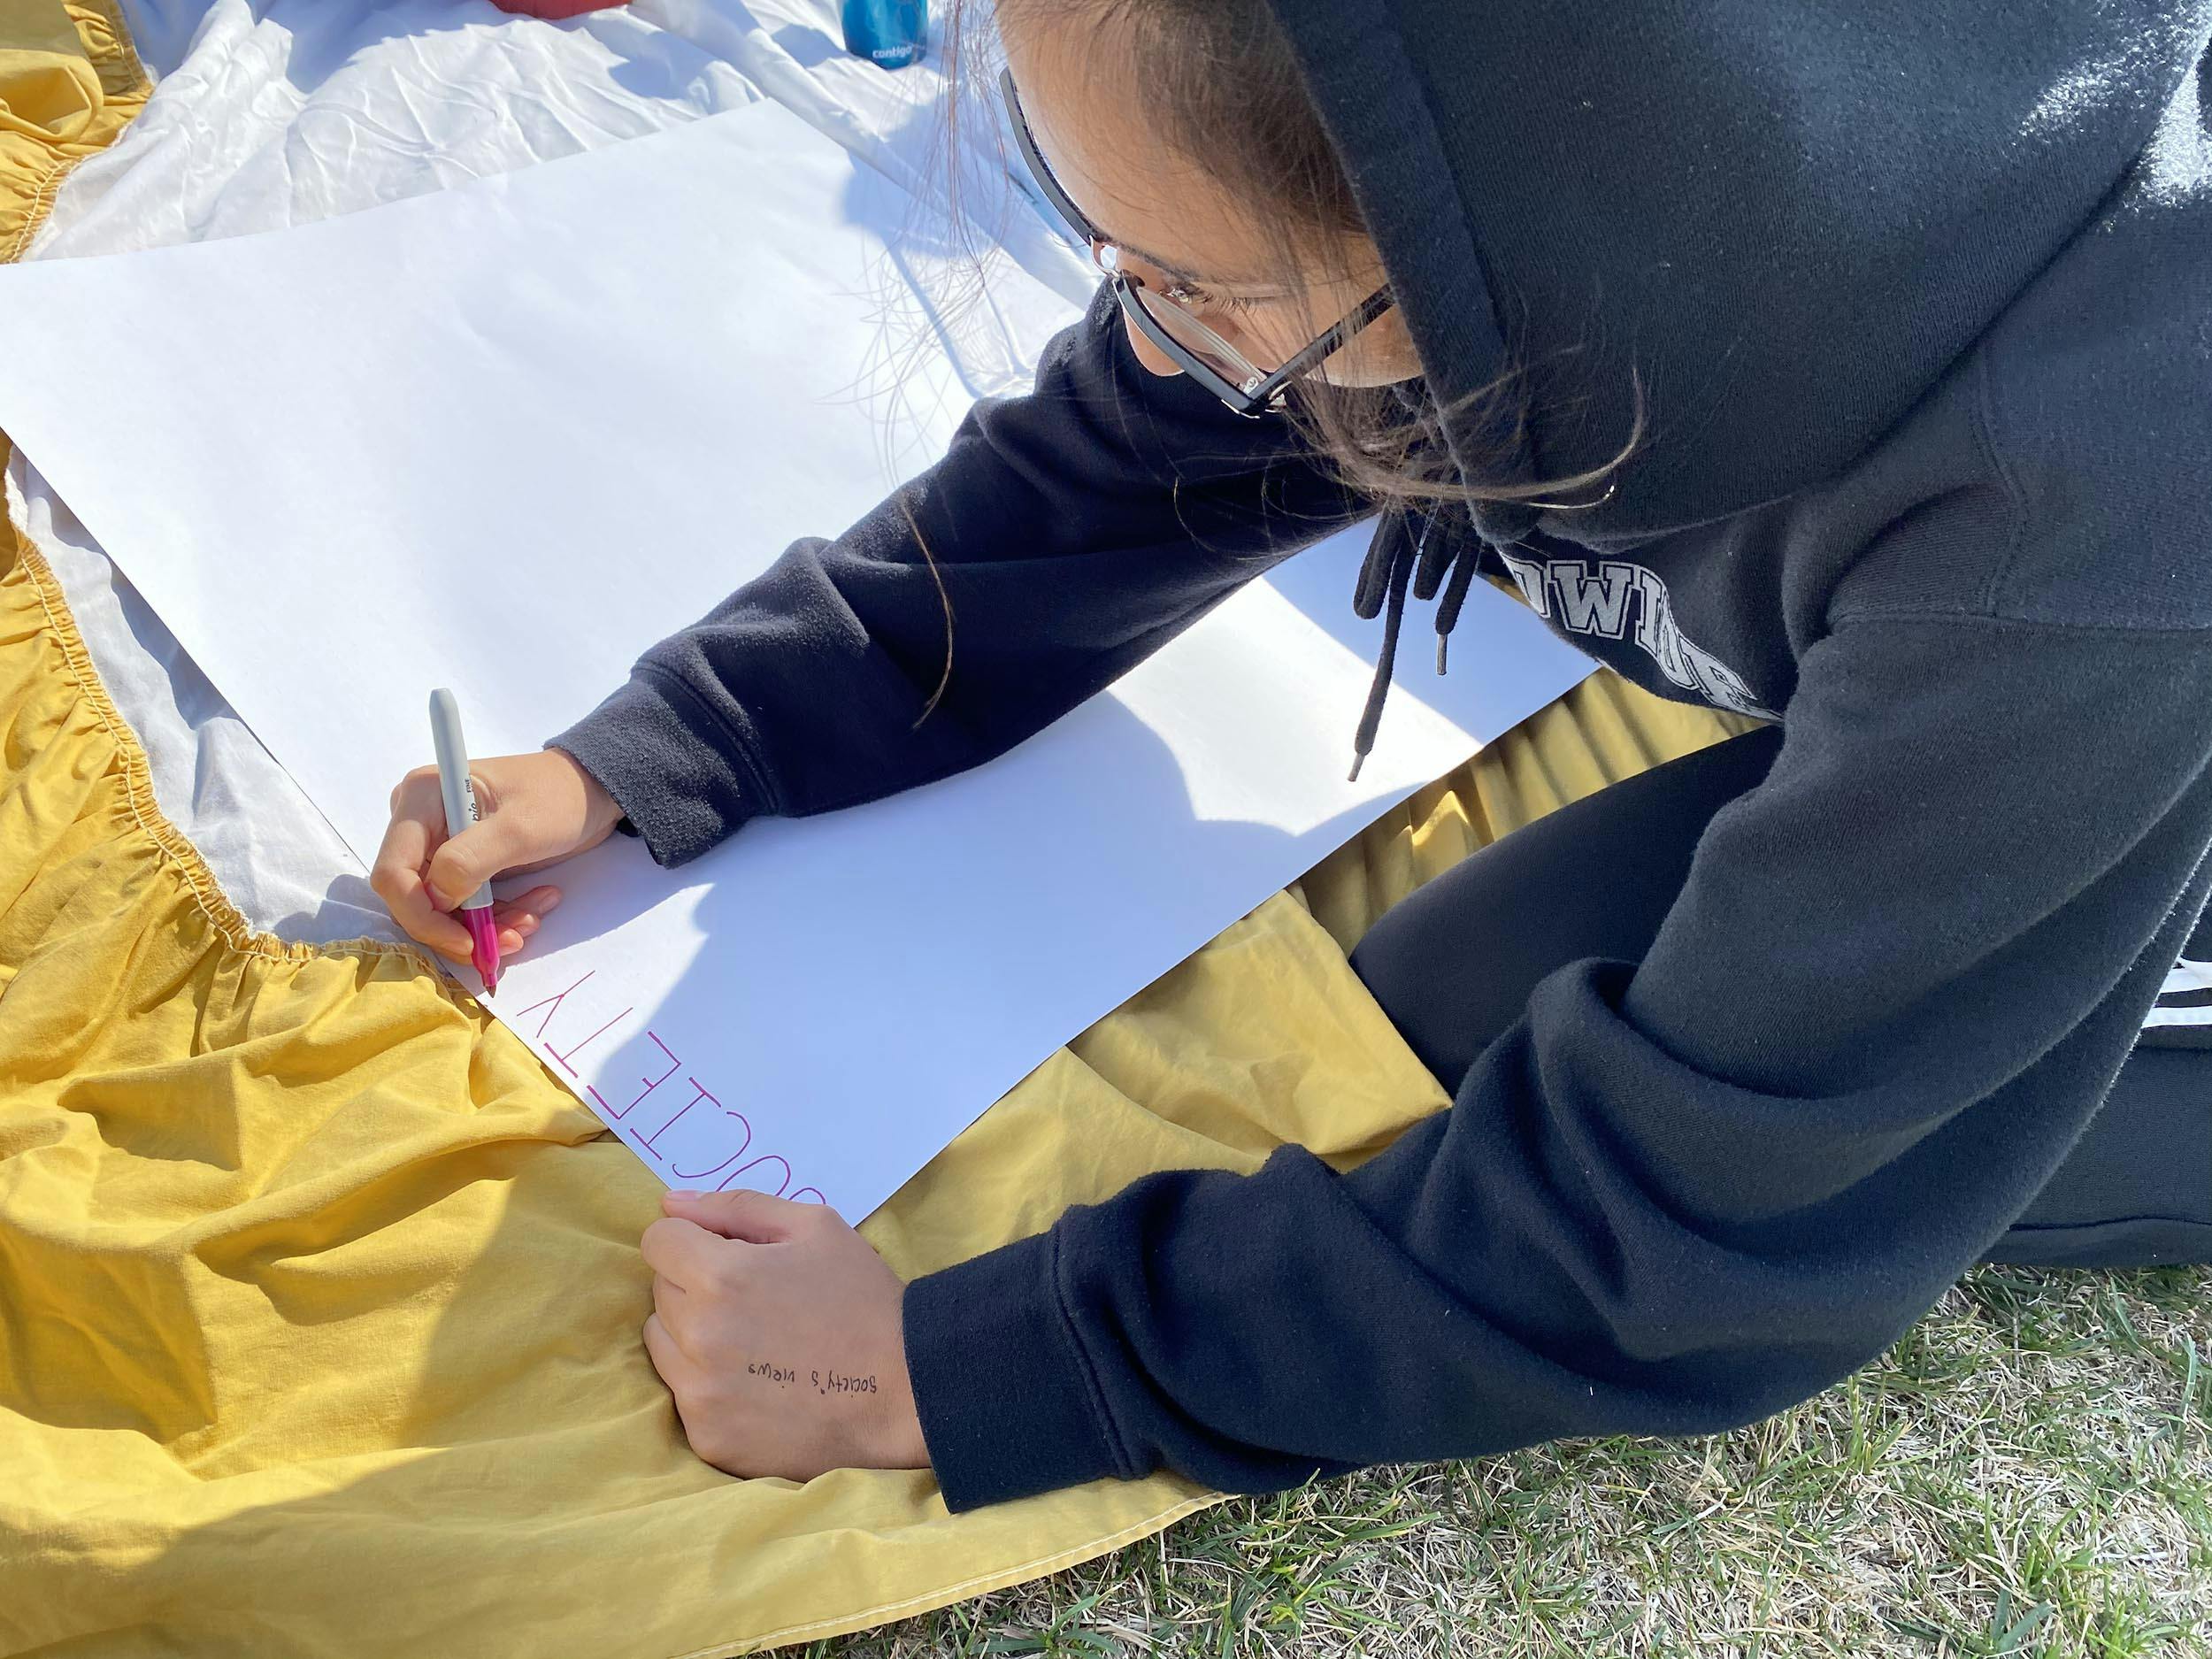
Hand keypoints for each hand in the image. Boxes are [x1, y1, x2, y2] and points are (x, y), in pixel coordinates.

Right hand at [369, 747, 622, 965]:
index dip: (422, 915)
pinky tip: (538, 903)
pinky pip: (467, 907)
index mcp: (420, 798)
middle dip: (462, 927)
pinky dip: (499, 916)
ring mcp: (438, 846)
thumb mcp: (520, 828)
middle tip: (512, 939)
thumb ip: (470, 860)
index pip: (393, 873)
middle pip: (415, 898)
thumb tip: (434, 898)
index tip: (466, 941)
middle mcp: (419, 823)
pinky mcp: (461, 866)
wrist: (591, 793)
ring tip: (533, 919)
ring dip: (488, 926)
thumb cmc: (558, 797)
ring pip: (444, 910)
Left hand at [640, 1190, 929, 1482]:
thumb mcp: (815, 1226)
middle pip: (660, 1291)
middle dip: (695, 1284)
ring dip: (691, 1334)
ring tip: (753, 1341)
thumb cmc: (862, 1298)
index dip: (692, 1240)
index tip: (725, 1253)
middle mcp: (699, 1335)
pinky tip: (757, 1383)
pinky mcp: (709, 1437)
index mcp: (721, 1275)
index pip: (658, 1241)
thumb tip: (670, 1206)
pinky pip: (682, 1394)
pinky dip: (709, 1384)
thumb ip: (737, 1206)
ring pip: (662, 1342)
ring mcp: (700, 1393)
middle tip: (753, 1298)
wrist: (903, 1392)